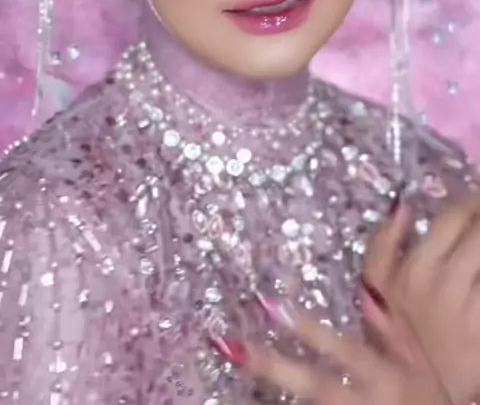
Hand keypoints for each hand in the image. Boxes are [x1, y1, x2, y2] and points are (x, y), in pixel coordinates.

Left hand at [246, 301, 450, 404]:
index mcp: (383, 374)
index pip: (341, 349)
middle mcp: (363, 402)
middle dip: (273, 366)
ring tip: (231, 369)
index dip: (306, 328)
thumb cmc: (425, 393)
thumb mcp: (417, 359)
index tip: (270, 304)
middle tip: (233, 347)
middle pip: (313, 385)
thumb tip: (367, 293)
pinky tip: (252, 401)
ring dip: (269, 395)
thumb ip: (393, 327)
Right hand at [363, 193, 479, 404]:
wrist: (418, 392)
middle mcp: (445, 282)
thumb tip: (404, 205)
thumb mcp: (376, 287)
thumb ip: (383, 242)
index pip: (456, 215)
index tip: (475, 204)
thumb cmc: (397, 335)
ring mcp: (471, 305)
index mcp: (415, 268)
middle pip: (479, 230)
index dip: (472, 202)